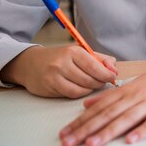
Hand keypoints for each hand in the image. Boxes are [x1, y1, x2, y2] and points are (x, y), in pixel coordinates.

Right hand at [0, 45, 116, 98]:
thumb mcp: (80, 52)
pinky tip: (82, 89)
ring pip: (81, 89)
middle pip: (89, 79)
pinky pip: (71, 94)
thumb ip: (100, 59)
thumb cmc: (60, 57)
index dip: (106, 74)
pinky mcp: (49, 87)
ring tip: (92, 85)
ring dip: (90, 89)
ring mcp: (54, 76)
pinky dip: (80, 93)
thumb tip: (114, 69)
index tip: (112, 77)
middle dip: (100, 82)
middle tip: (102, 81)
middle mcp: (63, 63)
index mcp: (73, 51)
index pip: (95, 66)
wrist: (30, 63)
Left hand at [59, 55, 145, 145]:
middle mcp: (136, 96)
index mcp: (126, 91)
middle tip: (69, 142)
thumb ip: (110, 95)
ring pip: (127, 118)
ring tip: (92, 143)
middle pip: (108, 114)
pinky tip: (131, 140)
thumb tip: (86, 104)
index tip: (64, 133)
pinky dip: (142, 130)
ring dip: (109, 131)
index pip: (99, 107)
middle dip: (87, 129)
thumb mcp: (133, 84)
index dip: (81, 121)